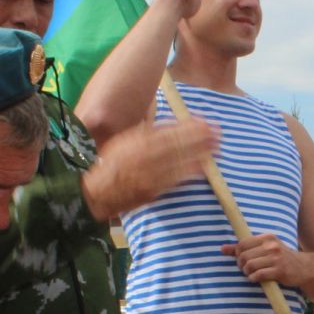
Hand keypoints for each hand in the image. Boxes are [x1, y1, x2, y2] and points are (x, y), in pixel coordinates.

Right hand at [83, 118, 218, 219]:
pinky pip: (174, 179)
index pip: (168, 130)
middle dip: (200, 137)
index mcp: (137, 141)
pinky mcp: (153, 190)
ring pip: (179, 161)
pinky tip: (203, 166)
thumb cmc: (110, 164)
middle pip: (178, 144)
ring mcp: (150, 174)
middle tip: (218, 132)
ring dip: (200, 153)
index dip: (188, 126)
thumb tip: (167, 123)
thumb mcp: (125, 140)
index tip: (203, 120)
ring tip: (217, 147)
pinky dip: (190, 172)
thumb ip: (145, 130)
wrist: (96, 193)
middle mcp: (145, 156)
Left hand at [224, 232, 299, 285]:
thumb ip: (244, 248)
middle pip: (244, 256)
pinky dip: (254, 278)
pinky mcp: (280, 271)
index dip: (238, 254)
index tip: (243, 260)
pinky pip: (258, 275)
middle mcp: (272, 246)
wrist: (305, 268)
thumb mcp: (265, 248)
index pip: (242, 244)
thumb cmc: (281, 258)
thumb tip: (222, 249)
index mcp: (267, 238)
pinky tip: (257, 279)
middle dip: (242, 265)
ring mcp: (276, 258)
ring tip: (251, 274)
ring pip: (250, 265)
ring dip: (247, 273)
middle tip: (246, 269)